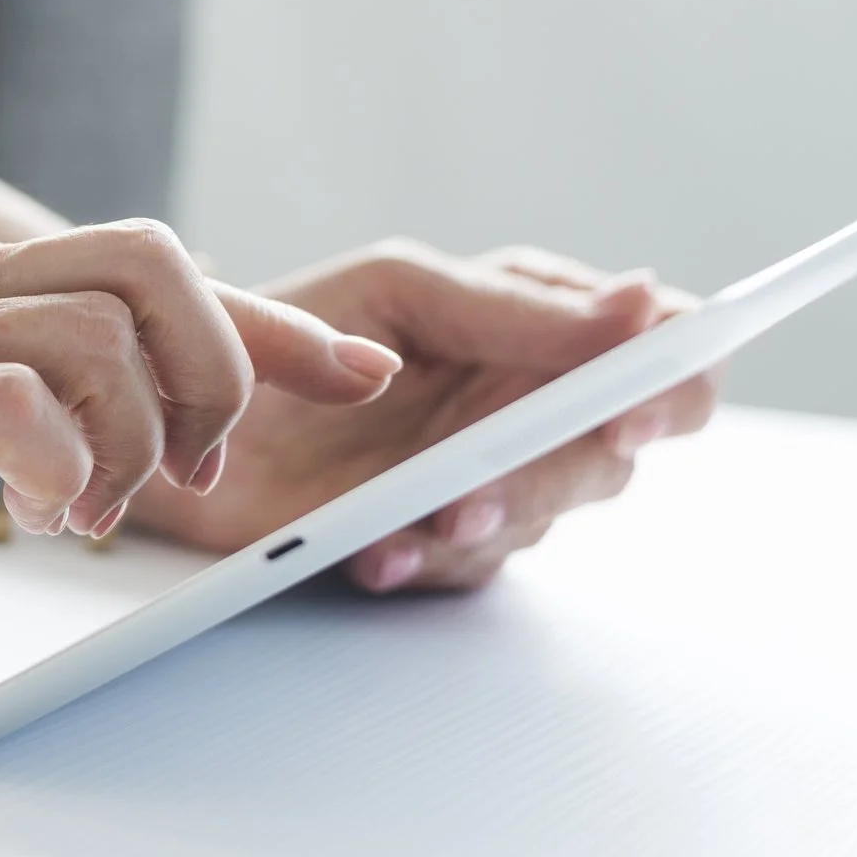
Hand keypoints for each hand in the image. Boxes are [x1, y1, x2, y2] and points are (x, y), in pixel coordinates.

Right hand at [0, 219, 402, 590]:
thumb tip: (51, 426)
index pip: (132, 261)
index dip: (254, 315)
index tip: (338, 363)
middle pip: (148, 258)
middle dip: (222, 358)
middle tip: (202, 464)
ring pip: (104, 327)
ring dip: (143, 429)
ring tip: (107, 508)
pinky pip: (19, 402)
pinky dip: (65, 464)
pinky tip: (36, 514)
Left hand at [129, 240, 716, 591]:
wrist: (181, 414)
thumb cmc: (290, 327)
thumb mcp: (398, 291)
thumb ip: (515, 306)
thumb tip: (643, 303)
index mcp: (532, 316)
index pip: (660, 346)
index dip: (675, 383)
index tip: (633, 416)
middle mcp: (525, 395)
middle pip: (613, 447)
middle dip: (551, 474)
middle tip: (478, 491)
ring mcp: (488, 470)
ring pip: (546, 511)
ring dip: (485, 520)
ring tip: (417, 519)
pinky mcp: (441, 536)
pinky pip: (472, 564)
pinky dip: (425, 558)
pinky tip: (377, 552)